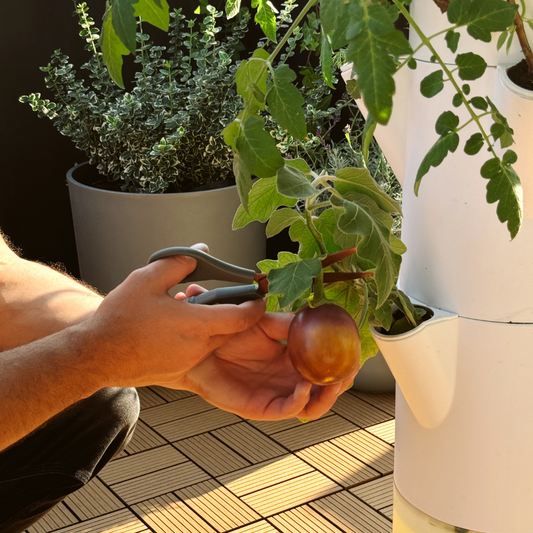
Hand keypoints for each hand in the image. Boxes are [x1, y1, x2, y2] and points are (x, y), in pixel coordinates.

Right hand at [77, 244, 265, 388]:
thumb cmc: (119, 319)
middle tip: (232, 295)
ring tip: (198, 307)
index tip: (259, 294)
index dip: (256, 305)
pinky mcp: (180, 371)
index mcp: (195, 325)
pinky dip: (202, 337)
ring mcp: (189, 362)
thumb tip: (200, 251)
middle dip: (236, 313)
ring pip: (217, 341)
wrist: (96, 356)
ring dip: (217, 324)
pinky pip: (201, 352)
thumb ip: (177, 263)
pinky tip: (182, 325)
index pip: (242, 318)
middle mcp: (198, 347)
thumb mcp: (147, 280)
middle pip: (232, 330)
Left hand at [173, 287, 356, 420]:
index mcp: (291, 355)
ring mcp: (276, 392)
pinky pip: (288, 409)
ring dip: (327, 395)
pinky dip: (301, 401)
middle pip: (324, 386)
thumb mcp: (261, 320)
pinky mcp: (261, 407)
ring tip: (333, 382)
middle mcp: (287, 376)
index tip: (356, 351)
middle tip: (351, 370)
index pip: (324, 362)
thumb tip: (315, 311)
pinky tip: (305, 386)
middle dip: (342, 381)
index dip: (342, 360)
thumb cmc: (225, 331)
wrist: (196, 346)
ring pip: (312, 403)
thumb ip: (288, 320)